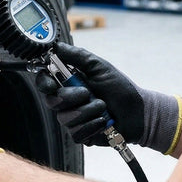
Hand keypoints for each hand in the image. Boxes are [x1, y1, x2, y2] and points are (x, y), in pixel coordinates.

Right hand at [36, 43, 180, 153]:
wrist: (137, 113)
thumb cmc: (120, 89)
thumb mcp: (100, 67)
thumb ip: (78, 56)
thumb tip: (57, 46)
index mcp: (68, 83)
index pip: (44, 82)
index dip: (45, 83)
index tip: (53, 84)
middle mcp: (66, 101)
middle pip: (52, 101)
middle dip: (71, 97)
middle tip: (89, 93)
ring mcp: (71, 119)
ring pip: (65, 118)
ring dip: (88, 112)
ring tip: (103, 107)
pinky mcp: (80, 135)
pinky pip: (76, 132)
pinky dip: (92, 125)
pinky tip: (103, 121)